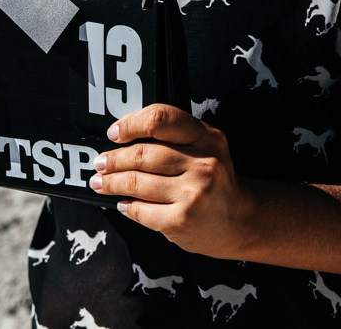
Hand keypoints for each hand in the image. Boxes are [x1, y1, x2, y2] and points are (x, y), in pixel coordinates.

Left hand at [90, 104, 251, 258]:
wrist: (241, 221)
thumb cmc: (215, 181)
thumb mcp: (206, 148)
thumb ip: (175, 138)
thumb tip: (123, 136)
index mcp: (207, 137)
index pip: (161, 119)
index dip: (131, 124)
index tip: (115, 133)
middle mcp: (203, 163)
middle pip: (143, 154)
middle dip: (113, 159)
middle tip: (100, 163)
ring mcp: (193, 192)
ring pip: (137, 182)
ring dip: (112, 182)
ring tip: (101, 183)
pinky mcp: (182, 219)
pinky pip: (141, 210)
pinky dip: (126, 206)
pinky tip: (122, 203)